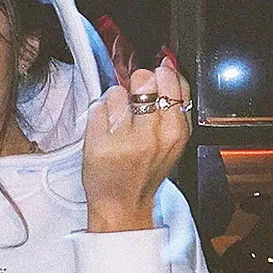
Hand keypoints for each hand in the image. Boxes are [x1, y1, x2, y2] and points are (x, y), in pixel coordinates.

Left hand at [82, 58, 191, 231]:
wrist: (123, 206)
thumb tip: (167, 66)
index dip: (160, 76)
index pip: (172, 82)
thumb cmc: (144, 172)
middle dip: (137, 83)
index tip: (155, 80)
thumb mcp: (171, 141)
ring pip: (117, 92)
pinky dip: (98, 115)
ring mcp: (123, 141)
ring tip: (118, 122)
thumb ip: (172, 106)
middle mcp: (151, 136)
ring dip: (115, 101)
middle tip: (134, 101)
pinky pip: (97, 108)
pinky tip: (105, 130)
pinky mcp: (98, 145)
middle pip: (144, 80)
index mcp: (175, 132)